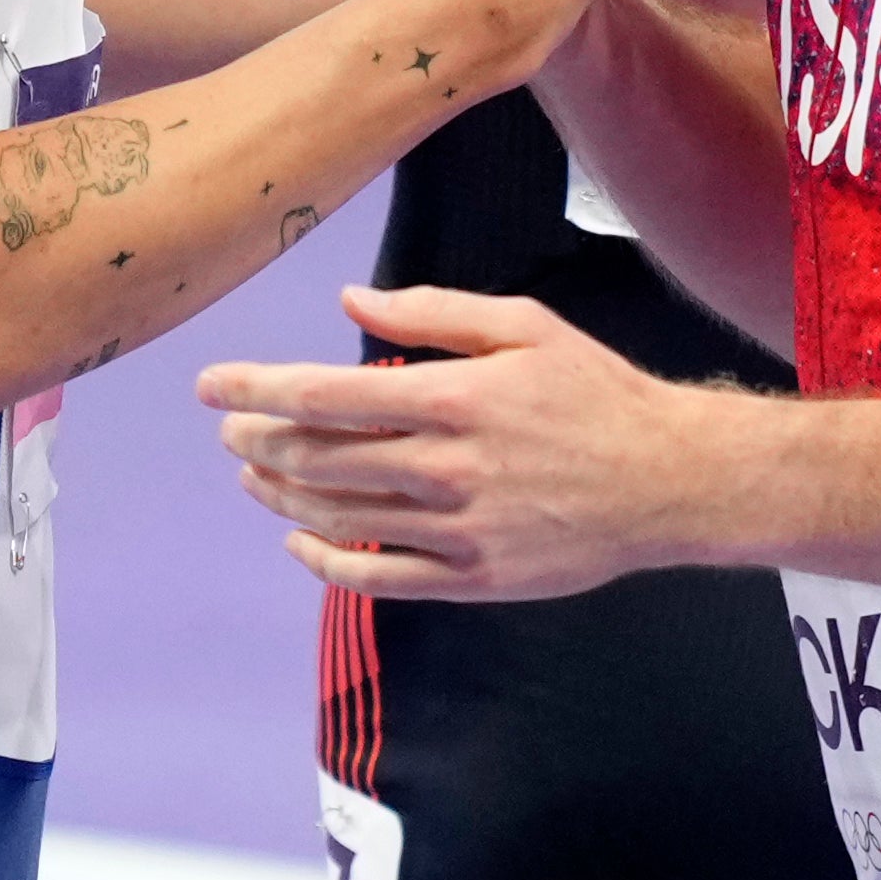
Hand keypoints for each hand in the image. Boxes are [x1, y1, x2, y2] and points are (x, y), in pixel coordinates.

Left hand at [200, 283, 720, 599]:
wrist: (668, 481)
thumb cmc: (596, 393)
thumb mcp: (524, 326)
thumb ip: (430, 313)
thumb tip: (347, 301)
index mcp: (453, 398)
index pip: (323, 395)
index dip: (256, 390)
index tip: (212, 386)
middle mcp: (444, 468)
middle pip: (317, 459)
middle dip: (257, 443)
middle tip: (230, 431)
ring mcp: (455, 531)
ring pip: (337, 517)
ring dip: (280, 497)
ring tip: (252, 477)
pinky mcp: (470, 578)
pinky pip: (376, 577)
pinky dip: (324, 561)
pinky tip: (300, 542)